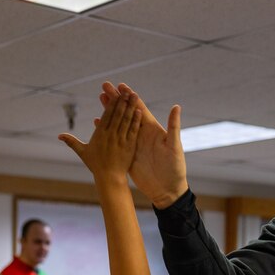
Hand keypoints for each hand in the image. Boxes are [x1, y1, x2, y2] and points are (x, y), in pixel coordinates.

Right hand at [59, 92, 140, 185]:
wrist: (109, 178)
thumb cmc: (95, 165)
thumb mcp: (83, 152)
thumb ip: (72, 142)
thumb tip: (59, 135)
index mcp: (99, 134)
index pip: (106, 115)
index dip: (111, 103)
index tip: (115, 93)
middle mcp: (110, 135)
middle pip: (117, 114)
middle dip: (122, 101)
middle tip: (127, 90)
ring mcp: (121, 140)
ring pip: (126, 120)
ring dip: (130, 106)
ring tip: (134, 96)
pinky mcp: (129, 146)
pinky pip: (133, 130)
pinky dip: (136, 120)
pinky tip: (139, 111)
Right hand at [101, 81, 188, 207]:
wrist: (167, 189)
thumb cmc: (174, 168)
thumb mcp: (174, 147)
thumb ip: (173, 126)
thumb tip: (176, 107)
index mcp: (153, 129)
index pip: (139, 108)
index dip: (129, 96)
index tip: (120, 85)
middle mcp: (142, 133)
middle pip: (126, 112)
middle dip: (116, 99)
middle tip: (104, 87)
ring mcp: (134, 143)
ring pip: (119, 122)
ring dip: (109, 110)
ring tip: (100, 98)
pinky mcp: (128, 153)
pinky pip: (115, 138)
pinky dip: (107, 129)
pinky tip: (98, 122)